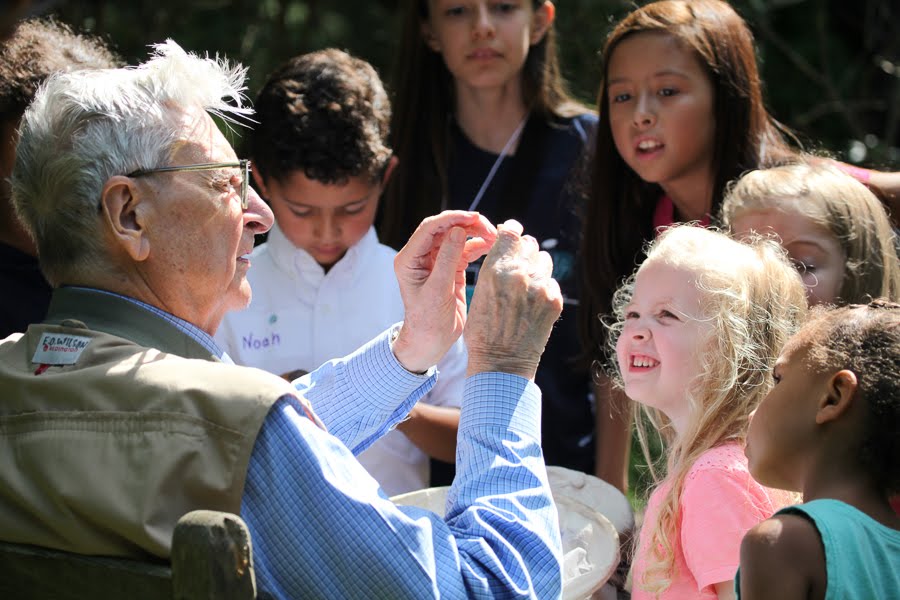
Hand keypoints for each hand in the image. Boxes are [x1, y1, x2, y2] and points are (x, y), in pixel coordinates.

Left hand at [393, 211, 496, 372]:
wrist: (431, 341)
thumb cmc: (428, 320)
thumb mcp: (438, 290)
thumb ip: (447, 259)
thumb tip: (459, 230)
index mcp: (410, 259)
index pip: (429, 228)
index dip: (451, 218)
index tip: (473, 217)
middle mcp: (421, 256)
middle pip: (445, 229)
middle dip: (467, 224)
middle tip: (489, 227)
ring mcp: (437, 261)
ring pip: (457, 237)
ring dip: (475, 233)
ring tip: (494, 235)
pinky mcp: (451, 269)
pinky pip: (464, 250)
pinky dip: (478, 246)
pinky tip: (491, 245)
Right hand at [464, 220, 562, 379]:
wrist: (500, 365)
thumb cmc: (483, 331)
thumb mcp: (480, 293)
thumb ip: (495, 268)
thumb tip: (506, 249)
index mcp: (496, 269)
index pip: (511, 232)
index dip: (512, 230)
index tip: (512, 233)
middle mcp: (520, 274)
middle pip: (529, 244)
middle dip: (523, 252)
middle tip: (517, 266)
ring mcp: (540, 287)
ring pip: (544, 260)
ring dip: (536, 267)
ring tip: (526, 286)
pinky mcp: (554, 301)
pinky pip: (551, 282)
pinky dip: (544, 288)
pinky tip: (532, 304)